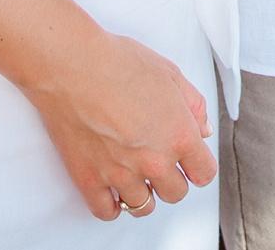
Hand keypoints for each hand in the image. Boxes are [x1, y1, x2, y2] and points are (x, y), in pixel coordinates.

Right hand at [20, 30, 215, 220]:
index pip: (204, 174)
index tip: (190, 163)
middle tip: (160, 164)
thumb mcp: (168, 72)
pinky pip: (106, 212)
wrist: (70, 64)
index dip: (198, 167)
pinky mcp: (89, 179)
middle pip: (175, 194)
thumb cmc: (117, 62)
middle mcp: (154, 162)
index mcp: (179, 136)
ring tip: (135, 176)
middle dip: (171, 180)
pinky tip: (112, 191)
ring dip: (143, 193)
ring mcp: (121, 174)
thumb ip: (193, 104)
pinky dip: (111, 206)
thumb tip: (202, 129)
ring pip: (143, 207)